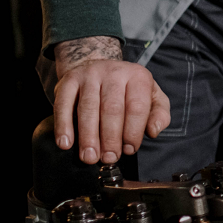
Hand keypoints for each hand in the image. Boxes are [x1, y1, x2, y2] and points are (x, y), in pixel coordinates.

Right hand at [52, 36, 170, 164]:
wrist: (97, 65)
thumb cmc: (128, 89)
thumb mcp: (152, 96)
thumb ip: (159, 114)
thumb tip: (153, 131)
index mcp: (137, 77)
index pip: (137, 107)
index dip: (133, 131)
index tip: (128, 150)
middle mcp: (113, 72)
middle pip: (112, 109)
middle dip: (110, 137)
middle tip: (109, 158)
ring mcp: (89, 75)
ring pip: (88, 108)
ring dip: (88, 136)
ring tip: (89, 157)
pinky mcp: (68, 81)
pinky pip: (63, 104)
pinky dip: (63, 125)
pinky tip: (65, 143)